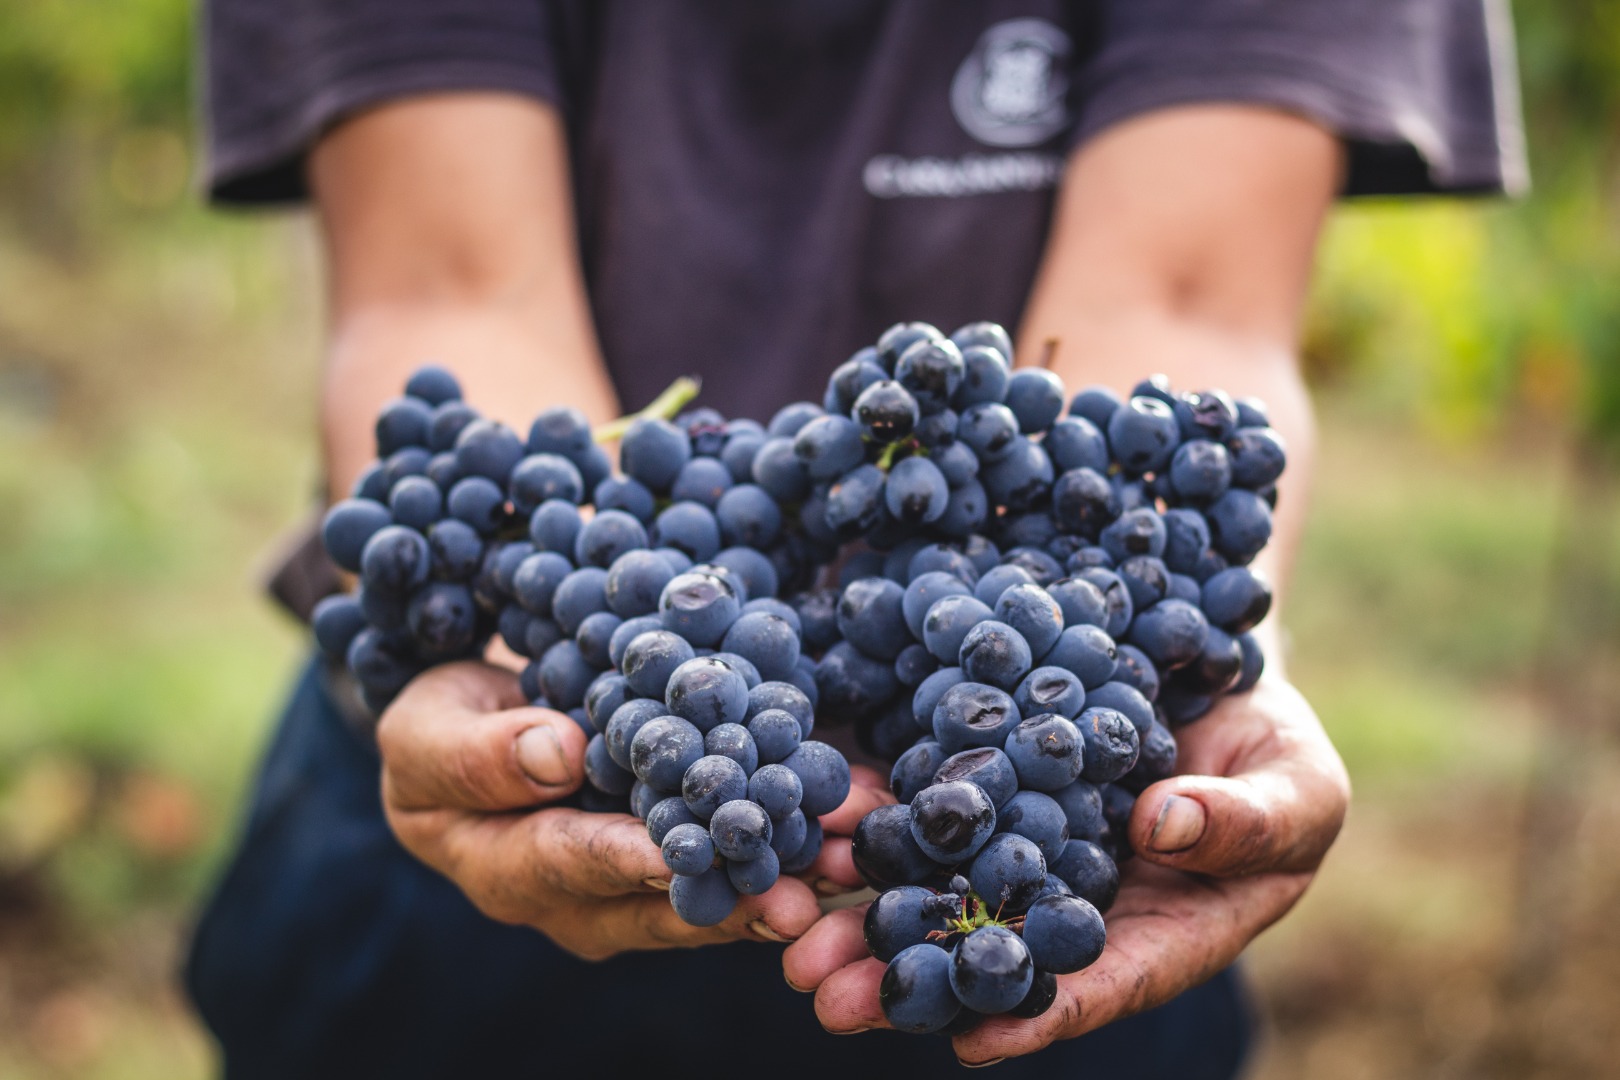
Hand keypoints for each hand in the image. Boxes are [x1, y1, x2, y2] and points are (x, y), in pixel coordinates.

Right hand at [377, 661, 886, 958]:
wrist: (473, 728)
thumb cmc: (439, 728)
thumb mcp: (427, 730)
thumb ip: (477, 755)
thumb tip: (557, 754)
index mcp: (508, 870)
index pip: (574, 864)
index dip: (630, 858)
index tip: (684, 851)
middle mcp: (585, 897)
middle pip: (666, 900)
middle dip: (739, 893)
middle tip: (805, 893)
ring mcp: (641, 881)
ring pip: (718, 886)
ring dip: (787, 872)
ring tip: (849, 857)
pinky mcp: (687, 849)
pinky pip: (743, 850)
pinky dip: (796, 832)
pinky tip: (851, 811)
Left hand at [783, 674, 1349, 1065]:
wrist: (1208, 669)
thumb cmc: (1275, 754)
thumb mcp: (1297, 788)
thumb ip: (1246, 823)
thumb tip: (1163, 826)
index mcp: (1157, 930)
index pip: (1096, 982)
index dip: (1038, 1011)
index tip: (971, 1040)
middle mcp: (1073, 899)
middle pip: (987, 949)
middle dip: (909, 978)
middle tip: (831, 1001)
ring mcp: (1020, 839)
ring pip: (936, 884)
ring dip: (862, 911)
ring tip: (790, 938)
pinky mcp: (982, 777)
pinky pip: (923, 803)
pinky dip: (871, 821)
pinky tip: (817, 833)